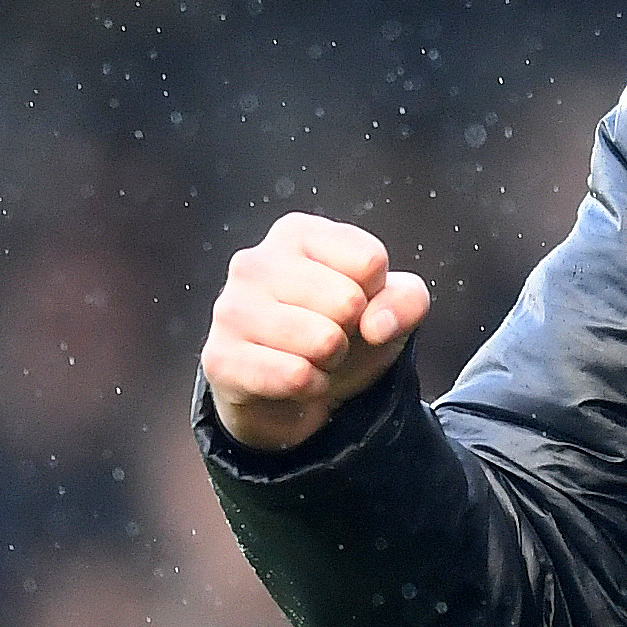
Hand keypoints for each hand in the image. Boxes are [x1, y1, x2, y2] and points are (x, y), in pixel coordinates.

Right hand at [201, 213, 429, 451]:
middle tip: (329, 337)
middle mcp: (254, 262)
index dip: (376, 294)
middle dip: (351, 331)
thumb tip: (376, 325)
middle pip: (348, 300)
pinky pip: (296, 377)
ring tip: (311, 357)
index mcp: (296, 234)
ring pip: (323, 341)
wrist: (292, 393)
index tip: (355, 304)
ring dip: (331, 362)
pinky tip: (294, 381)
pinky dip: (311, 388)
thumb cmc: (341, 333)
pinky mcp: (220, 358)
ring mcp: (231, 309)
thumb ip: (406, 300)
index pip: (370, 260)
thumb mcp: (389, 309)